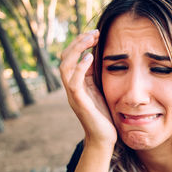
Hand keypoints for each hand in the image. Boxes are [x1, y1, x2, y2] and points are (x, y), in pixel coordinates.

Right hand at [60, 30, 116, 146]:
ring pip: (65, 67)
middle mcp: (72, 87)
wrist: (105, 138)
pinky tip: (89, 57)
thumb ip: (99, 76)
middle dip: (78, 42)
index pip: (72, 57)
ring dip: (77, 50)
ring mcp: (74, 95)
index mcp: (78, 83)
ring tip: (90, 38)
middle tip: (94, 32)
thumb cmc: (105, 115)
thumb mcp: (103, 90)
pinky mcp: (79, 102)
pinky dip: (80, 68)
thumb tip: (103, 56)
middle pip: (65, 58)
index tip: (96, 33)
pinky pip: (74, 82)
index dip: (81, 43)